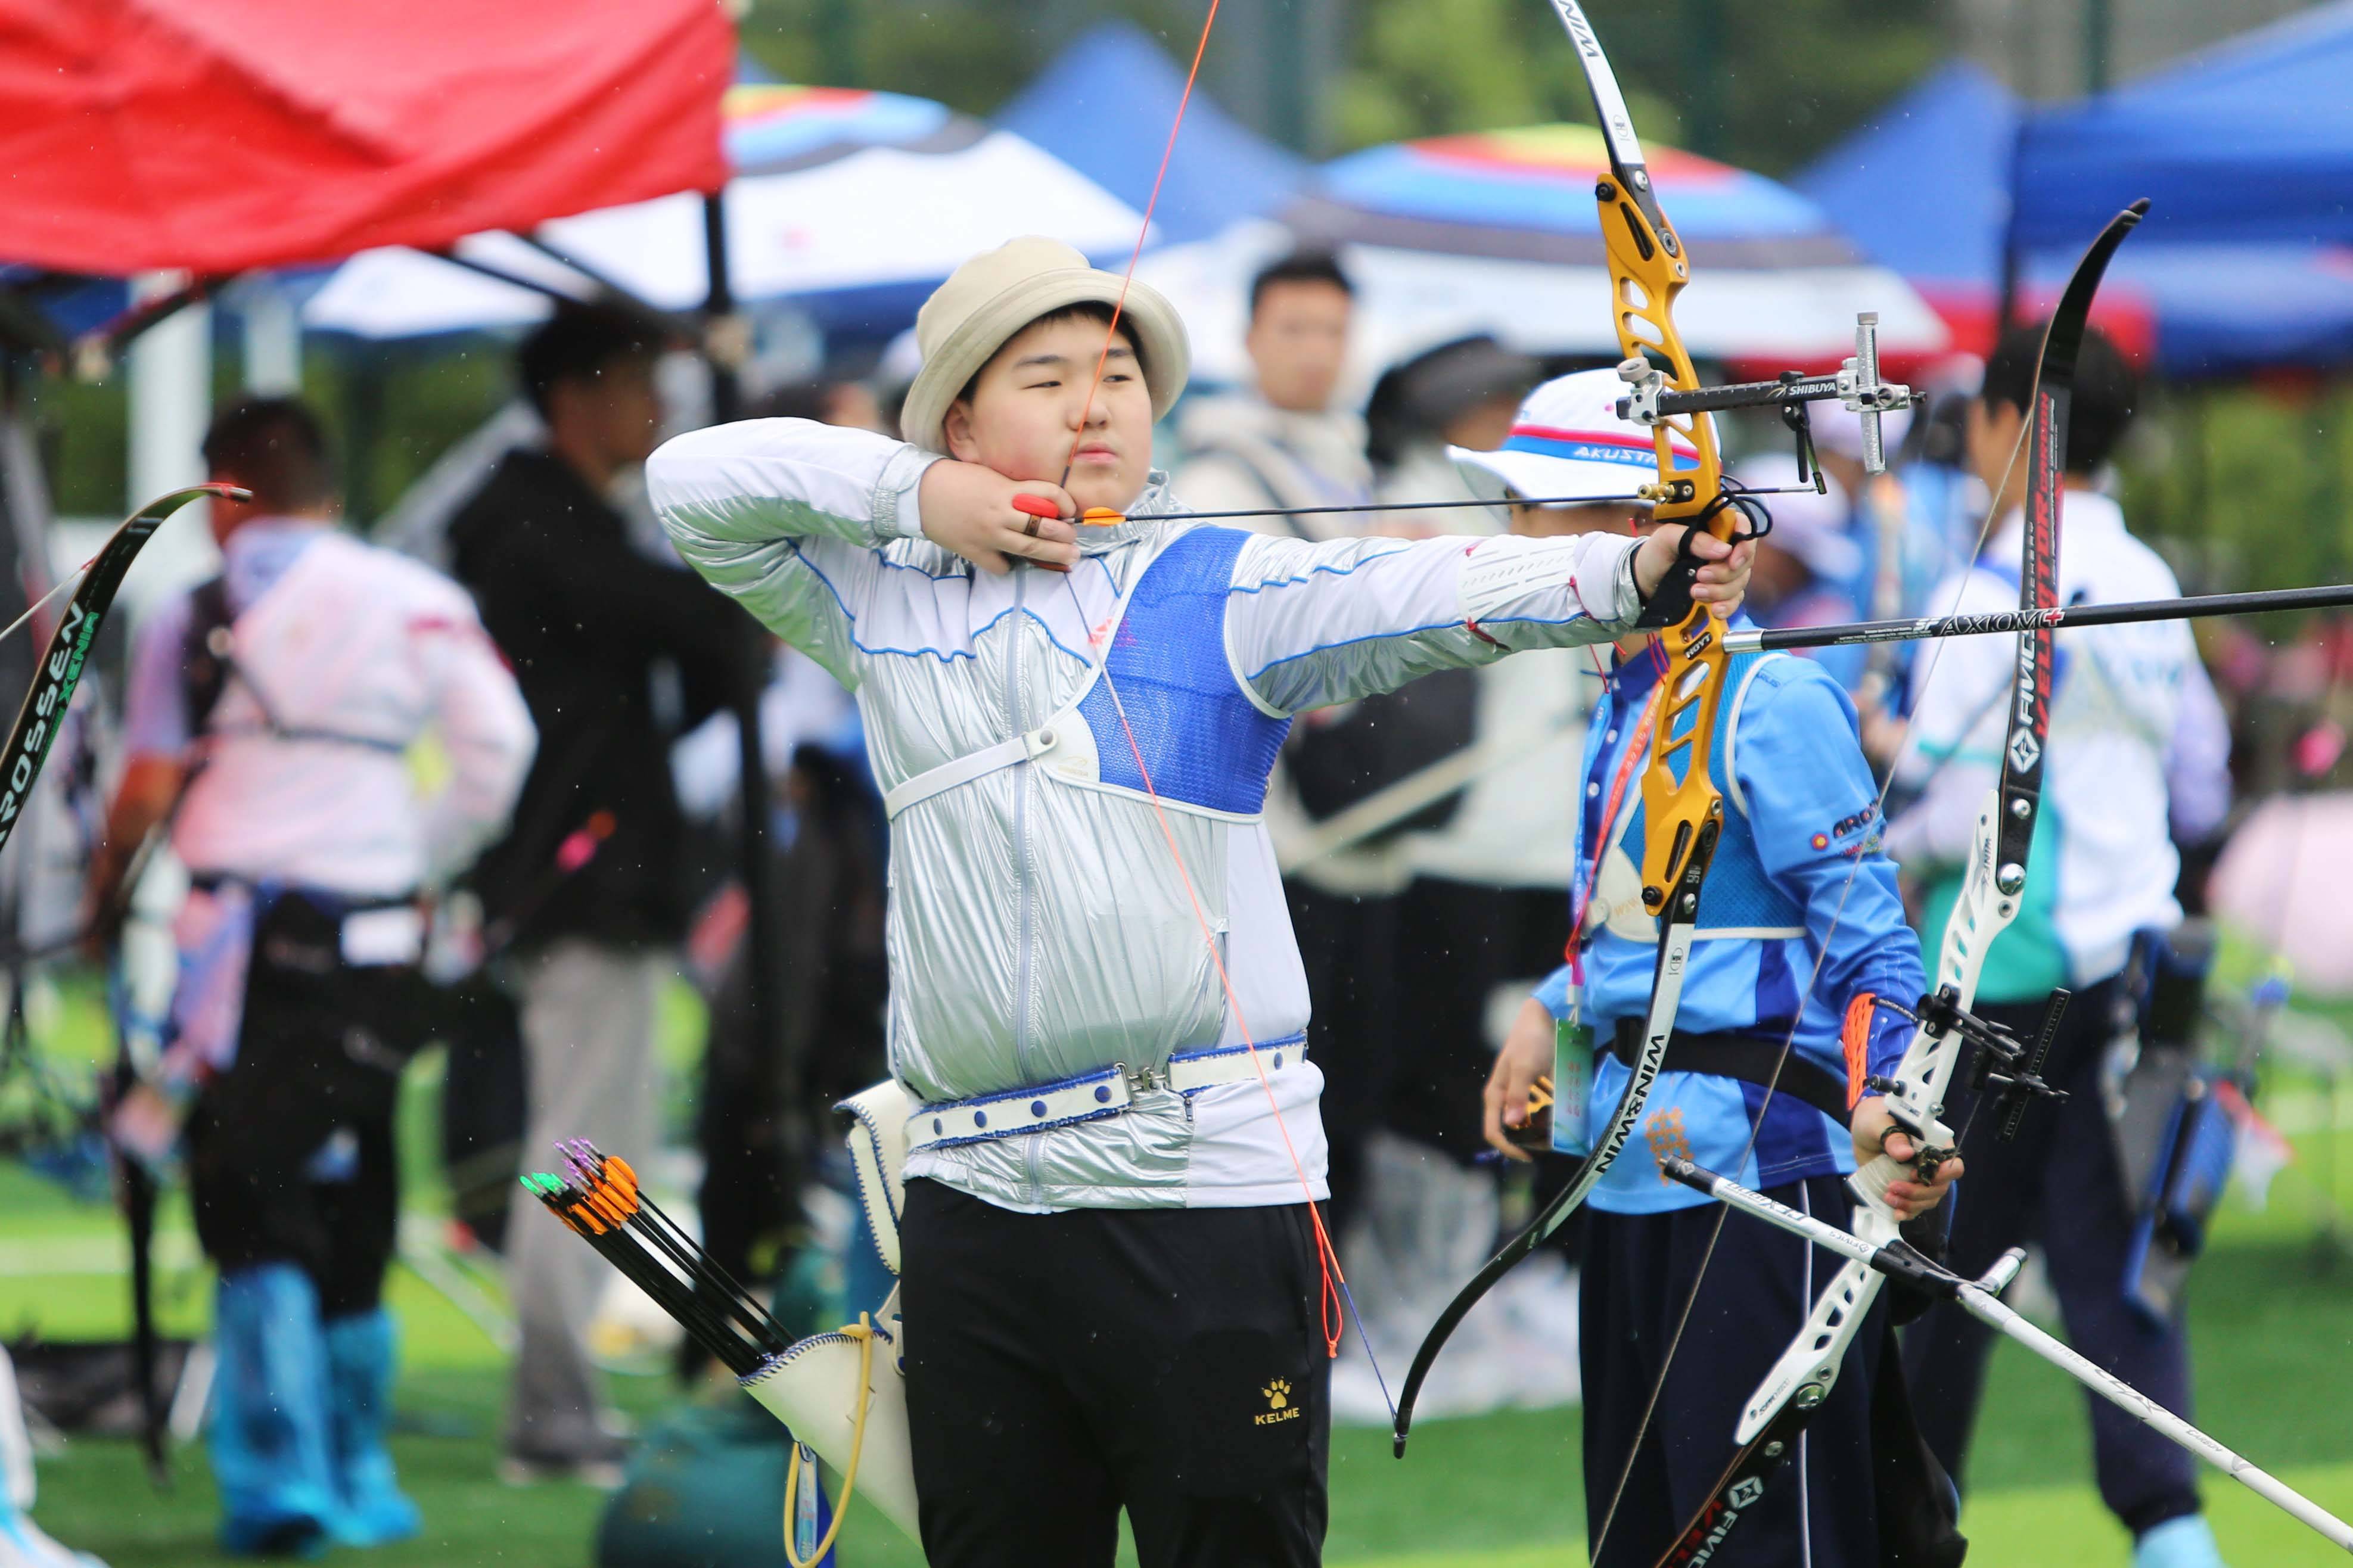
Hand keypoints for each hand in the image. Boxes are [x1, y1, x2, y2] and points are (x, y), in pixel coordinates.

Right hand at [915, 461, 1080, 574]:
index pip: (1047, 494)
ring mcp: (988, 535)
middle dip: (1065, 536)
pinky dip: (1009, 564)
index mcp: (1006, 490)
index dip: (1064, 502)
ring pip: (1030, 549)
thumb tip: (1042, 505)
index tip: (1069, 510)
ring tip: (1069, 558)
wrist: (919, 493)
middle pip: (1044, 528)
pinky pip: (1001, 565)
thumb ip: (1015, 490)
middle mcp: (1000, 513)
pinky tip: (1012, 560)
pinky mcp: (975, 551)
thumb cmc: (957, 480)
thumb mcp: (991, 476)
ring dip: (1054, 555)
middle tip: (1074, 542)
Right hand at [1483, 996, 1558, 1162]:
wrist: (1544, 1019)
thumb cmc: (1528, 1042)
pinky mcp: (1536, 1091)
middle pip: (1512, 1131)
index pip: (1493, 1131)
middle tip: (1550, 1145)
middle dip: (1530, 1141)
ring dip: (1543, 1131)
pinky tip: (1565, 1118)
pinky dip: (1552, 1118)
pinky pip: (1543, 1112)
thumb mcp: (1523, 1068)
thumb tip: (1511, 1122)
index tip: (1529, 1155)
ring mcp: (1522, 1096)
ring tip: (1560, 1134)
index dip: (1508, 1147)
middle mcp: (1507, 1099)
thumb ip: (1517, 1095)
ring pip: (1529, 1124)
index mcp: (1496, 1095)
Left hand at [1633, 525, 1753, 611]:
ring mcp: (1724, 572)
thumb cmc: (1655, 554)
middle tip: (1700, 576)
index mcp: (1715, 529)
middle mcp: (1725, 550)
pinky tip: (1714, 609)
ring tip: (1694, 592)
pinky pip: (1735, 600)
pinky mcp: (1721, 593)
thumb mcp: (1668, 538)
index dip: (1745, 545)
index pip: (1744, 528)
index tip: (1732, 560)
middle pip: (1744, 560)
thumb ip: (1694, 539)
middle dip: (1724, 573)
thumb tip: (1724, 550)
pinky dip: (1727, 606)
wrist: (1644, 583)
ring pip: (1740, 582)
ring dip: (1720, 591)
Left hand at [1851, 1095, 1961, 1221]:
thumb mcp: (1879, 1123)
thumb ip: (1892, 1136)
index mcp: (1934, 1143)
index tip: (1914, 1174)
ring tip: (1888, 1196)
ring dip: (1910, 1203)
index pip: (1952, 1163)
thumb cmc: (1876, 1121)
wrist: (1863, 1132)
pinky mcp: (1909, 1188)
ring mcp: (1922, 1178)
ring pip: (1929, 1199)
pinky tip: (1895, 1212)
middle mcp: (1933, 1163)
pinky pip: (1916, 1207)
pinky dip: (1907, 1212)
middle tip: (1893, 1186)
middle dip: (1918, 1192)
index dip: (1941, 1174)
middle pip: (1940, 1187)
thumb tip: (1906, 1153)